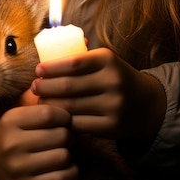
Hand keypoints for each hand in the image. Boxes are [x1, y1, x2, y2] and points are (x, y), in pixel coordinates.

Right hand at [0, 104, 77, 179]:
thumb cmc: (9, 134)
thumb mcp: (17, 114)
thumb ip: (39, 105)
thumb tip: (68, 99)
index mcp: (10, 121)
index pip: (50, 113)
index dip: (65, 116)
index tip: (66, 119)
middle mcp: (12, 144)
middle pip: (60, 135)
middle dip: (69, 135)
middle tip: (66, 136)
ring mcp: (18, 168)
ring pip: (63, 156)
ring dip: (69, 153)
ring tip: (63, 150)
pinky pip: (61, 178)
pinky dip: (71, 172)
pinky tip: (67, 167)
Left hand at [31, 48, 165, 144]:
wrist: (145, 104)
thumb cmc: (115, 77)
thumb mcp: (104, 61)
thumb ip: (80, 57)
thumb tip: (46, 52)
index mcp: (107, 60)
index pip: (72, 63)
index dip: (51, 68)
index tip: (37, 70)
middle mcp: (112, 81)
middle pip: (67, 86)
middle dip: (45, 87)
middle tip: (34, 87)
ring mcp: (113, 105)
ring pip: (70, 107)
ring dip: (50, 104)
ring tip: (41, 101)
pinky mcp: (112, 127)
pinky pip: (79, 124)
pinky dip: (64, 120)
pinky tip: (56, 116)